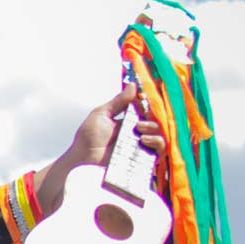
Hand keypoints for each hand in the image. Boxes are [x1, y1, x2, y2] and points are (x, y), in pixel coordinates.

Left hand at [36, 85, 166, 215]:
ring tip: (140, 131)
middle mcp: (137, 131)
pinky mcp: (143, 158)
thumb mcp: (102, 114)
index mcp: (128, 120)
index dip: (149, 104)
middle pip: (156, 120)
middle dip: (152, 117)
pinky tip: (144, 140)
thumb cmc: (88, 137)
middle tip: (139, 122)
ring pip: (161, 134)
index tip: (147, 99)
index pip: (146, 109)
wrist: (83, 158)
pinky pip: (160, 150)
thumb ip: (118, 101)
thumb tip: (133, 85)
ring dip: (154, 129)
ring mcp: (141, 145)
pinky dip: (157, 143)